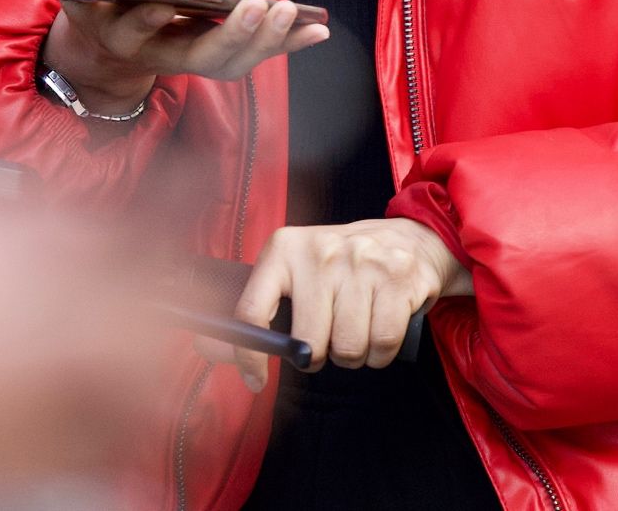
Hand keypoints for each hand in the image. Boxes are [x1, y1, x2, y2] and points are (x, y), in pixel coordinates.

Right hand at [44, 0, 328, 110]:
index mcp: (120, 37)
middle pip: (197, 57)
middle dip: (230, 35)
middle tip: (258, 6)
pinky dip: (288, 43)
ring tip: (293, 12)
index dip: (146, 19)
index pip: (133, 32)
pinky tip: (318, 27)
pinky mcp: (218, 54)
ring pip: (231, 63)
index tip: (163, 1)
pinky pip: (256, 54)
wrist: (106, 40)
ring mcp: (191, 59)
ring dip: (266, 41)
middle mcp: (158, 57)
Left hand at [220, 218, 472, 391]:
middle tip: (326, 339)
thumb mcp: (295, 274)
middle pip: (308, 343)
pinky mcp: (397, 278)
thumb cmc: (340, 267)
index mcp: (283, 248)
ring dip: (353, 355)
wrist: (410, 238)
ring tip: (356, 328)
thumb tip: (207, 347)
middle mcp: (320, 251)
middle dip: (318, 355)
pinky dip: (379, 354)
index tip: (255, 379)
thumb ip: (254, 312)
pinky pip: (381, 345)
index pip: (252, 310)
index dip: (249, 355)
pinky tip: (379, 330)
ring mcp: (361, 263)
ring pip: (347, 349)